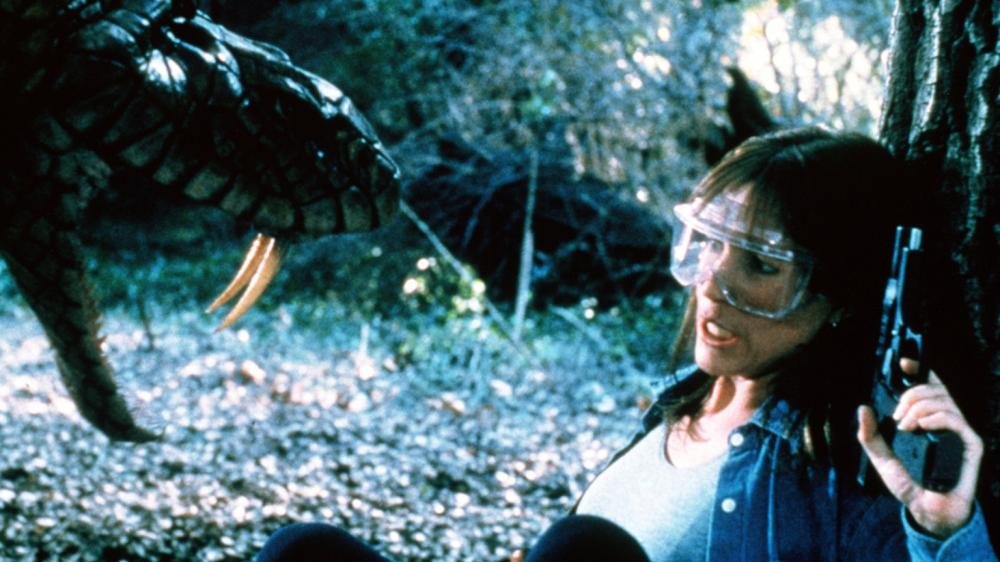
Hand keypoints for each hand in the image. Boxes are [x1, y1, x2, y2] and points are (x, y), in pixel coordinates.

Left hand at [856, 358, 983, 537]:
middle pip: (934, 388)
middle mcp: (945, 421)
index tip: (902, 363)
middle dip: (911, 395)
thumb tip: (862, 409)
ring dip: (919, 407)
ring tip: (906, 426)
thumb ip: (869, 436)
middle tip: (897, 417)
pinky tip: (921, 426)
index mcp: (926, 419)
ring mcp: (959, 431)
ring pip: (943, 400)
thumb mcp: (882, 459)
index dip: (918, 369)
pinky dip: (935, 417)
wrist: (929, 510)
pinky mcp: (971, 443)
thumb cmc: (909, 484)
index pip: (927, 385)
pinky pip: (955, 418)